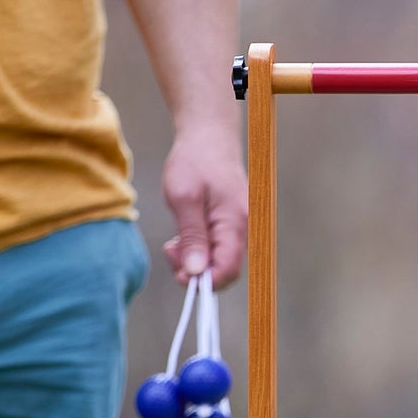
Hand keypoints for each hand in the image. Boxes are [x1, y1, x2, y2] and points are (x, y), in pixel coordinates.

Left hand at [162, 123, 246, 288]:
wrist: (209, 136)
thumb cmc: (195, 162)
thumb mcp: (183, 198)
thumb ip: (192, 237)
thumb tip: (196, 272)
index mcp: (236, 223)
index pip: (227, 270)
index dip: (204, 281)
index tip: (179, 274)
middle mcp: (247, 229)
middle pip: (226, 269)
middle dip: (197, 270)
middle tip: (170, 250)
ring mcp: (244, 227)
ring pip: (223, 260)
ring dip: (197, 258)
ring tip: (175, 240)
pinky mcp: (236, 224)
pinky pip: (222, 248)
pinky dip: (202, 248)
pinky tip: (187, 233)